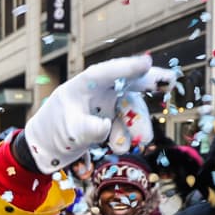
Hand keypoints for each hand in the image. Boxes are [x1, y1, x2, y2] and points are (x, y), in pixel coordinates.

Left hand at [21, 55, 172, 172]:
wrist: (45, 151)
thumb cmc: (50, 133)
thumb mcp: (66, 131)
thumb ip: (86, 128)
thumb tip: (105, 126)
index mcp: (82, 86)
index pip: (106, 72)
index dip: (127, 67)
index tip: (146, 63)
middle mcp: (97, 93)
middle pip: (127, 83)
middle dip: (148, 82)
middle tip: (169, 81)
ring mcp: (105, 107)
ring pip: (130, 109)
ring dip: (137, 125)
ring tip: (137, 143)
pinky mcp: (110, 122)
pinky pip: (126, 126)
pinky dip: (127, 137)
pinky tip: (120, 149)